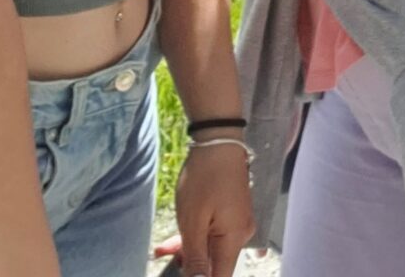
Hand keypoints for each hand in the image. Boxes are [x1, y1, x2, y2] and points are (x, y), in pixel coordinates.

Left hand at [157, 140, 254, 275]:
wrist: (218, 142)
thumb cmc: (205, 178)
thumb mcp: (192, 220)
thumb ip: (195, 255)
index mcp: (234, 239)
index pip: (221, 276)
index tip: (182, 273)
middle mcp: (241, 234)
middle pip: (215, 262)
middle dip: (189, 264)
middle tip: (163, 255)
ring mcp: (238, 223)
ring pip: (212, 247)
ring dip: (189, 249)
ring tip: (163, 247)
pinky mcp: (233, 213)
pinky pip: (214, 233)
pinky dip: (197, 236)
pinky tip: (178, 236)